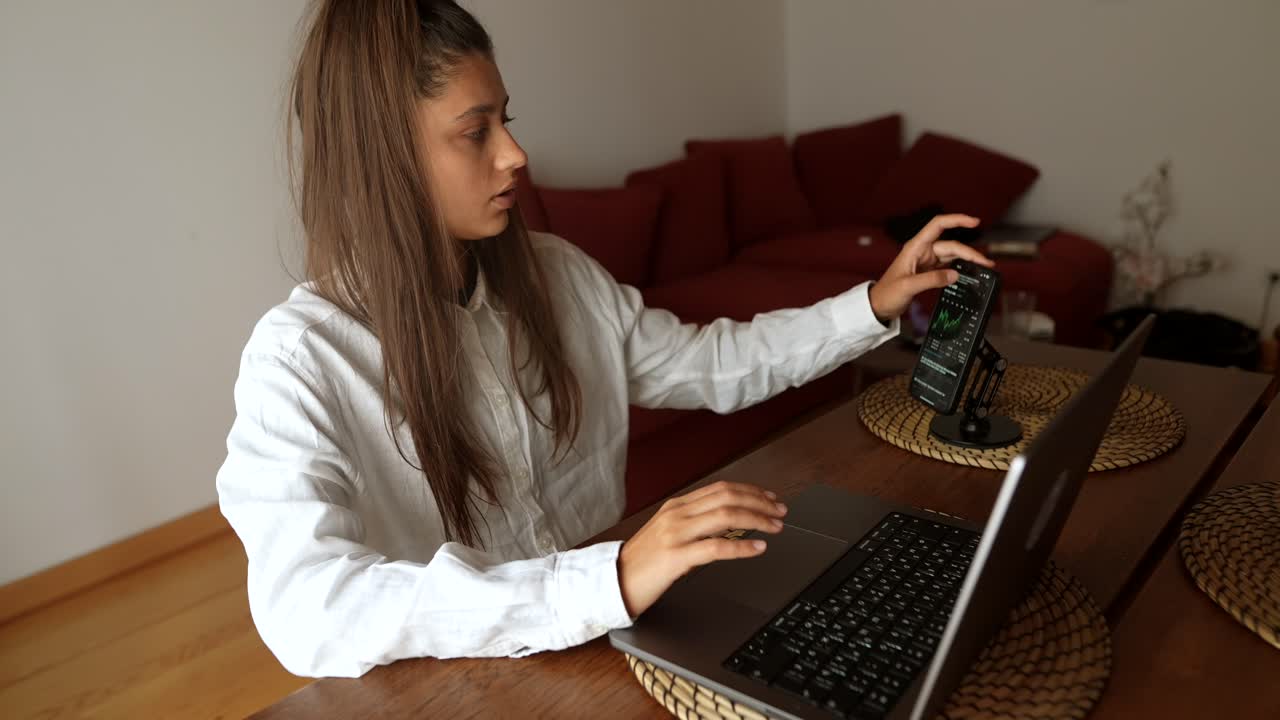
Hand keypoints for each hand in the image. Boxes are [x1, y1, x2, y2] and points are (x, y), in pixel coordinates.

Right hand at [617, 481, 786, 617]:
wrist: (613, 581)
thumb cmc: (643, 562)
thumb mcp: (670, 535)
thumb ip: (695, 525)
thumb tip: (730, 524)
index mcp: (676, 506)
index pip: (720, 489)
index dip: (750, 491)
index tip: (770, 498)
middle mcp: (677, 514)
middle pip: (727, 497)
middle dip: (759, 502)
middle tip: (780, 511)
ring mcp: (675, 534)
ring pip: (725, 516)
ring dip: (757, 519)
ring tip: (775, 526)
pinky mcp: (675, 557)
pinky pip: (715, 547)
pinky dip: (741, 546)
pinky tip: (757, 548)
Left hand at [868, 214, 994, 322]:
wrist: (878, 305)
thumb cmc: (887, 293)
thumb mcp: (908, 286)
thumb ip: (932, 280)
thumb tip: (955, 275)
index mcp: (915, 247)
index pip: (938, 225)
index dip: (957, 220)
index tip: (975, 222)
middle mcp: (922, 251)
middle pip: (951, 244)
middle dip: (970, 252)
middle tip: (986, 263)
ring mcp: (926, 261)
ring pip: (952, 255)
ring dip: (967, 259)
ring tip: (984, 266)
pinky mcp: (929, 271)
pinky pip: (948, 265)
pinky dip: (960, 267)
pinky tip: (969, 272)